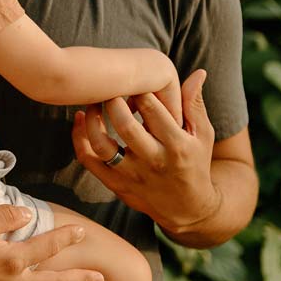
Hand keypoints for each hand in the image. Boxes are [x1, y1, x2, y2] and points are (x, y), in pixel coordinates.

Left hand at [73, 69, 219, 234]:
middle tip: (108, 86)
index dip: (140, 89)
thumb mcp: (203, 135)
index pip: (153, 110)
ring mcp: (131, 175)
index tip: (132, 77)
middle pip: (125, 126)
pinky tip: (81, 119)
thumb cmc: (195, 162)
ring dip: (92, 119)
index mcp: (177, 145)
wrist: (188, 208)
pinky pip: (88, 160)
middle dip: (113, 101)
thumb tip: (198, 72)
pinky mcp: (115, 184)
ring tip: (92, 102)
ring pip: (101, 145)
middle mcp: (153, 161)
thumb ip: (194, 104)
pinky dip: (78, 138)